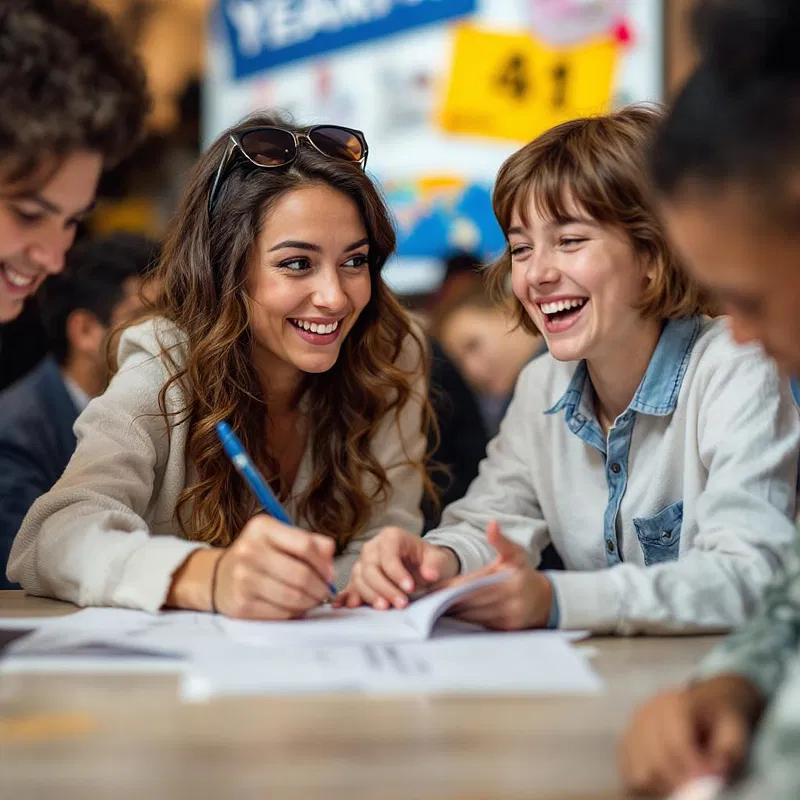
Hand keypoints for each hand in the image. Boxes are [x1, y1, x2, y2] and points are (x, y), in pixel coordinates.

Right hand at [213, 515, 335, 619]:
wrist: (218, 576)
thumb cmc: (258, 555)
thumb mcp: (280, 537)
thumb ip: (310, 542)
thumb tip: (331, 560)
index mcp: (262, 528)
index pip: (305, 545)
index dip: (324, 563)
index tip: (330, 573)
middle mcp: (249, 551)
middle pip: (300, 574)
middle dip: (320, 587)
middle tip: (325, 591)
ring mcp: (243, 579)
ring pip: (293, 597)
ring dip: (310, 602)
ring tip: (313, 599)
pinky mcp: (241, 605)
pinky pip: (280, 613)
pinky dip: (294, 612)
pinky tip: (295, 606)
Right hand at [337, 527, 459, 609]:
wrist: (423, 566)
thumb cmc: (429, 560)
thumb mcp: (438, 559)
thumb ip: (435, 565)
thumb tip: (429, 574)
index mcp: (392, 537)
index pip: (388, 555)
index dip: (397, 573)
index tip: (410, 588)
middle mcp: (373, 547)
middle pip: (371, 567)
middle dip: (385, 587)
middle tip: (401, 604)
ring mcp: (364, 562)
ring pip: (360, 578)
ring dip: (371, 595)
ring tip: (384, 608)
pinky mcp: (360, 577)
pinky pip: (351, 586)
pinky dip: (349, 596)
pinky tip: (347, 605)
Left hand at [442, 521, 551, 629]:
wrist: (543, 600)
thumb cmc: (523, 573)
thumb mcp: (515, 553)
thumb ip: (500, 540)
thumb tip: (492, 524)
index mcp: (510, 580)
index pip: (474, 584)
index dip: (453, 586)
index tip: (434, 586)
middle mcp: (510, 601)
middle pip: (471, 602)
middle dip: (447, 600)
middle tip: (427, 598)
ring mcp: (509, 618)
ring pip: (473, 616)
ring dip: (453, 612)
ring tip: (432, 606)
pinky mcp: (505, 630)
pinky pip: (479, 625)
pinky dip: (463, 620)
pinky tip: (450, 614)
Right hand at [619, 675, 763, 795]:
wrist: (708, 701)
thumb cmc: (721, 718)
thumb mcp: (736, 730)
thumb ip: (729, 750)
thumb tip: (715, 771)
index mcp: (675, 703)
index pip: (675, 741)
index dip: (693, 767)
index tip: (710, 779)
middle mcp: (648, 711)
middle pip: (655, 758)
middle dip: (679, 780)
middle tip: (699, 787)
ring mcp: (634, 725)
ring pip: (639, 768)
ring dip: (662, 783)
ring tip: (683, 782)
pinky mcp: (629, 739)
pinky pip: (629, 769)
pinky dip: (646, 782)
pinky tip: (665, 780)